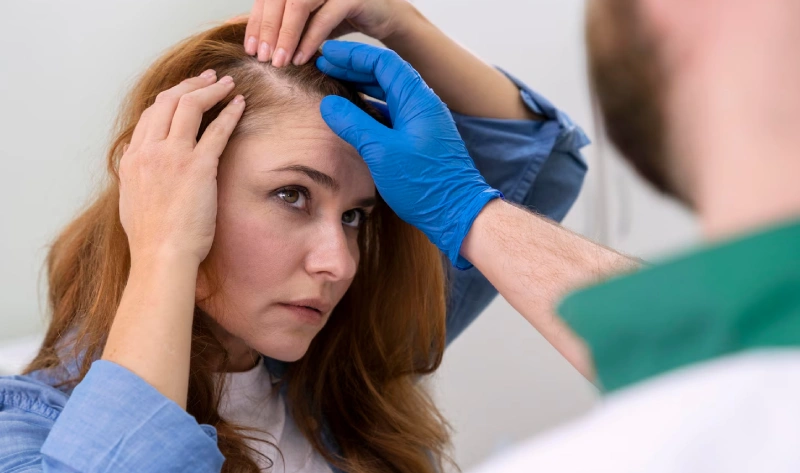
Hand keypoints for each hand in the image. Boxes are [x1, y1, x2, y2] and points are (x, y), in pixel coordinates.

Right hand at [119, 70, 244, 266]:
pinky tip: (239, 104)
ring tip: (227, 84)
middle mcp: (149, 151)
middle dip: (190, 85)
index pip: (150, 115)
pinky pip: (216, 130)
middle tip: (209, 78)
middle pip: (167, 102)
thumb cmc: (152, 239)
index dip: (170, 99)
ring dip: (210, 89)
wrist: (161, 255)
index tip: (186, 92)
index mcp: (132, 159)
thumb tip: (143, 171)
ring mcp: (172, 156)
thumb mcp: (132, 201)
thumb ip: (137, 179)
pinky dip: (229, 112)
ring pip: (189, 106)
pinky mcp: (198, 167)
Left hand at [243, 0, 411, 66]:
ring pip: (298, 5)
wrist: (384, 16)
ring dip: (286, 36)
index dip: (257, 22)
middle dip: (269, 31)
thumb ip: (281, 24)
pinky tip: (301, 58)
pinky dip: (310, 40)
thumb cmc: (341, 17)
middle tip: (262, 58)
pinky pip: (324, 18)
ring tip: (279, 62)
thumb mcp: (306, 20)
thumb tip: (245, 36)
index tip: (251, 48)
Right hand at [316, 41, 502, 268]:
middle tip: (324, 65)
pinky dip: (370, 106)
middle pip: (385, 73)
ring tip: (334, 83)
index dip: (353, 55)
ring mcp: (422, 122)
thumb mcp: (382, 152)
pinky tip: (354, 112)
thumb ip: (354, 124)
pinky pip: (391, 112)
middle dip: (353, 67)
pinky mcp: (419, 138)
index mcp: (418, 100)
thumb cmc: (424, 184)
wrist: (456, 212)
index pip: (383, 62)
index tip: (327, 53)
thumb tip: (328, 103)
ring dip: (361, 85)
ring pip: (388, 93)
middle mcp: (423, 105)